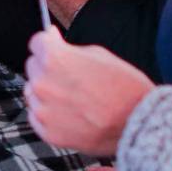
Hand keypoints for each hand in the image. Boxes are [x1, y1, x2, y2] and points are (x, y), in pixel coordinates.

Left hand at [24, 31, 150, 159]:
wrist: (138, 124)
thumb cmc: (124, 87)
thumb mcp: (99, 55)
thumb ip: (70, 48)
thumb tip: (51, 38)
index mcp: (55, 59)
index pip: (36, 43)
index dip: (48, 44)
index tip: (54, 47)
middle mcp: (43, 83)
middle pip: (33, 67)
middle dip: (47, 68)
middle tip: (71, 77)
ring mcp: (43, 110)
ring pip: (34, 93)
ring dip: (48, 92)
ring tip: (75, 99)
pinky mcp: (47, 132)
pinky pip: (38, 117)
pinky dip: (50, 114)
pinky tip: (72, 115)